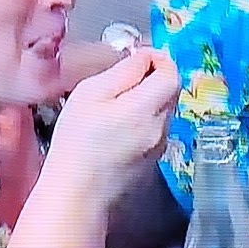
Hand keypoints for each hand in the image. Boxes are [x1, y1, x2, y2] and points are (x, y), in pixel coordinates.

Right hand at [48, 48, 179, 205]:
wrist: (77, 192)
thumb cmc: (77, 142)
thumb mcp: (91, 94)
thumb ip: (124, 71)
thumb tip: (144, 57)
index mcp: (147, 109)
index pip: (171, 74)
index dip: (159, 58)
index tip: (138, 55)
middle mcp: (161, 127)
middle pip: (171, 91)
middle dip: (154, 76)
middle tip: (124, 74)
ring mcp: (159, 145)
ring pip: (164, 109)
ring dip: (148, 97)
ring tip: (116, 101)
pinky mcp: (153, 158)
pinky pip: (156, 127)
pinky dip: (144, 117)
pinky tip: (118, 124)